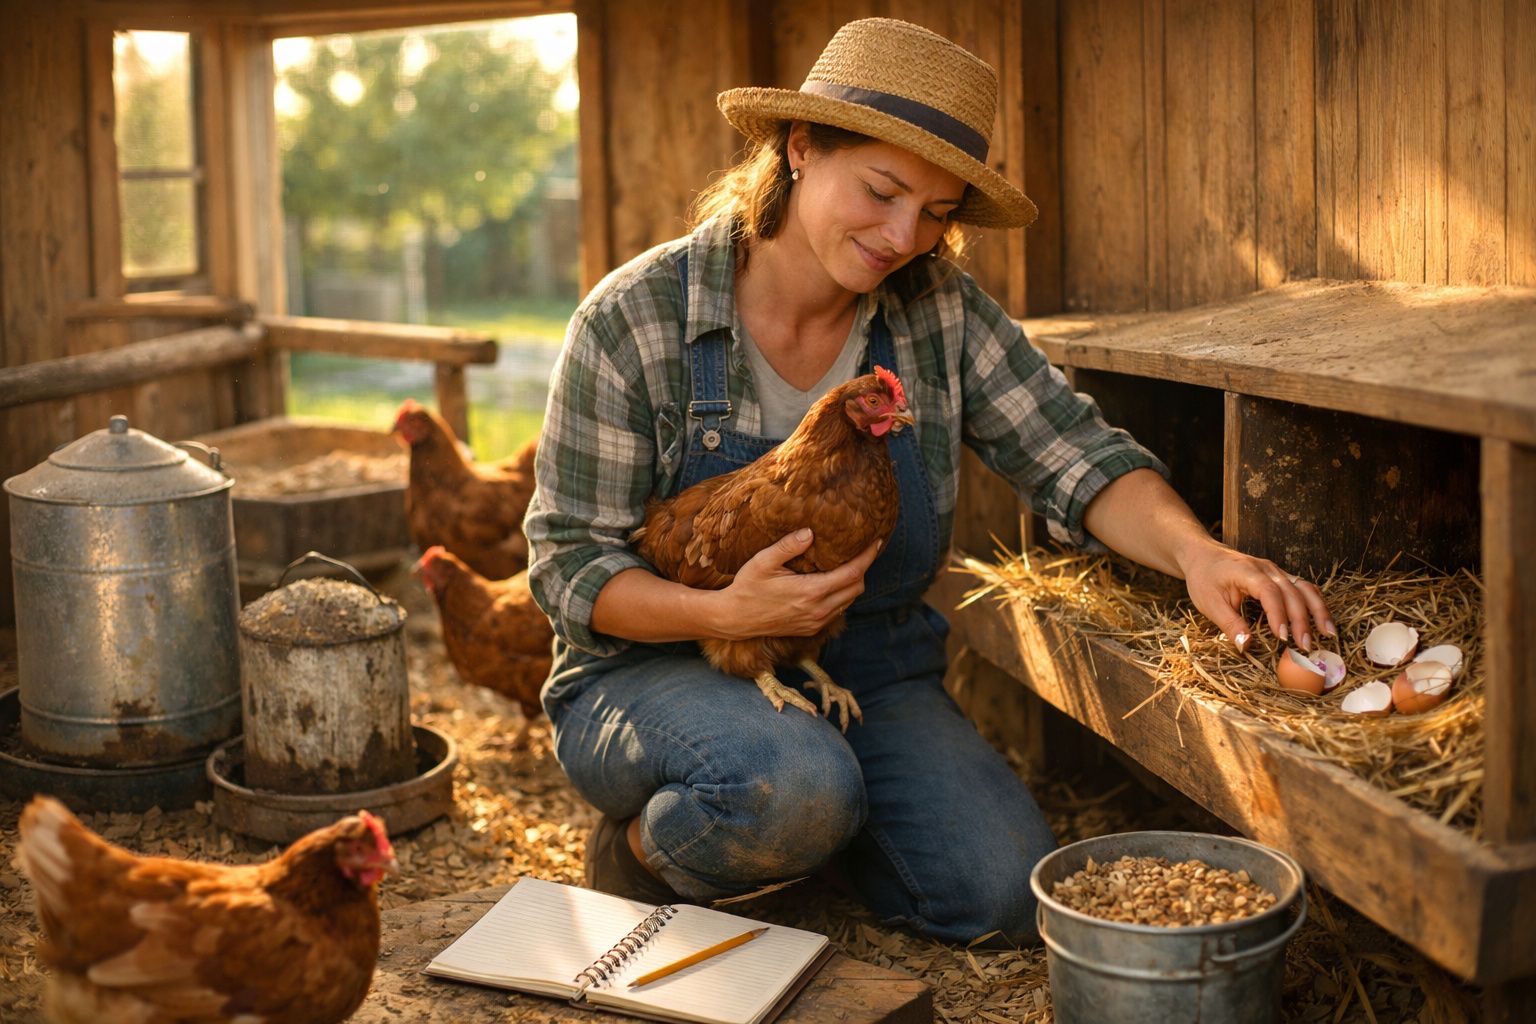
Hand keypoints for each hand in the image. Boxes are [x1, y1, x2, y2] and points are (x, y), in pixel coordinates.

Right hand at [716, 529, 879, 639]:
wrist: (734, 619)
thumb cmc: (747, 587)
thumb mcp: (763, 562)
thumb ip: (787, 546)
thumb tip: (810, 532)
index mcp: (811, 592)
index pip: (853, 573)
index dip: (867, 557)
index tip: (876, 541)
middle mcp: (818, 610)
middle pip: (857, 587)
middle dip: (863, 568)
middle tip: (862, 549)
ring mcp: (816, 621)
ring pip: (850, 600)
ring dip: (853, 582)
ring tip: (849, 562)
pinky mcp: (811, 628)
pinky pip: (838, 610)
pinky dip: (842, 594)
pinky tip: (832, 581)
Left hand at [1178, 539, 1336, 652]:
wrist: (1202, 555)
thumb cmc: (1204, 578)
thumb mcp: (1209, 604)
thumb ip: (1229, 624)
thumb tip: (1247, 646)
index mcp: (1247, 572)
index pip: (1270, 592)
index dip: (1279, 615)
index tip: (1283, 638)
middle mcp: (1267, 568)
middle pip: (1293, 591)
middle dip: (1302, 620)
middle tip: (1306, 646)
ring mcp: (1276, 571)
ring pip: (1305, 588)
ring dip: (1318, 611)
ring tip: (1328, 634)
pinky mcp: (1280, 576)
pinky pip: (1303, 588)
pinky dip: (1315, 604)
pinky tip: (1322, 622)